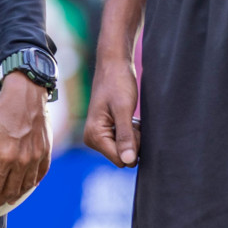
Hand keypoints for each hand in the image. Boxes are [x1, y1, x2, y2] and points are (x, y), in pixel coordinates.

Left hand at [0, 73, 50, 207]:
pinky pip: (41, 174)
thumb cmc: (0, 111)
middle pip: (12, 189)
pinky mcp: (46, 151)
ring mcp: (36, 157)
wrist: (26, 95)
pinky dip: (33, 182)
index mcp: (5, 156)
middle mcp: (22, 160)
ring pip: (27, 184)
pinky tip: (28, 185)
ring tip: (10, 198)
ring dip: (17, 194)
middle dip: (2, 199)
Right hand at [84, 50, 139, 167]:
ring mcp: (100, 135)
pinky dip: (132, 132)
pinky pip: (125, 141)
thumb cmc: (118, 83)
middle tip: (132, 119)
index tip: (132, 125)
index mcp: (94, 136)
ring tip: (131, 117)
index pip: (120, 160)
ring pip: (126, 149)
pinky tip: (130, 118)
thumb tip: (128, 162)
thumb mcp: (124, 110)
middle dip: (133, 142)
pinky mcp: (107, 130)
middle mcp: (93, 138)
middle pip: (123, 156)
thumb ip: (125, 136)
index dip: (133, 146)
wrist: (114, 65)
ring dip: (133, 136)